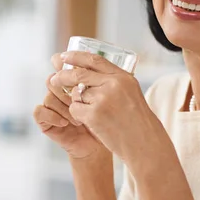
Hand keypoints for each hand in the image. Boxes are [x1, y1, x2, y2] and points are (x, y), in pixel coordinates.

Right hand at [33, 53, 107, 159]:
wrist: (101, 146)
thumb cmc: (108, 121)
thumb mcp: (108, 97)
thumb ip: (102, 80)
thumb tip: (98, 67)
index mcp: (74, 82)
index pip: (63, 65)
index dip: (65, 63)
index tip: (75, 67)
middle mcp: (61, 91)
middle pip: (54, 78)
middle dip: (68, 88)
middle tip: (82, 100)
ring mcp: (52, 106)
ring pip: (49, 95)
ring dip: (64, 106)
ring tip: (79, 120)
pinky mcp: (45, 121)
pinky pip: (39, 110)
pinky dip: (52, 116)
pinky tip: (65, 123)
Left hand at [49, 51, 163, 161]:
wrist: (144, 143)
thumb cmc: (137, 121)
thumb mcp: (130, 93)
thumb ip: (113, 81)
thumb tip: (87, 73)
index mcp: (123, 77)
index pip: (95, 60)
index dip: (76, 56)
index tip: (64, 56)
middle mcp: (113, 84)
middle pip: (79, 74)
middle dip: (63, 76)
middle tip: (54, 78)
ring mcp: (103, 99)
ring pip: (76, 94)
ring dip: (78, 103)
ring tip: (91, 113)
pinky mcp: (94, 114)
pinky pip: (75, 109)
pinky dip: (77, 116)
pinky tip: (89, 122)